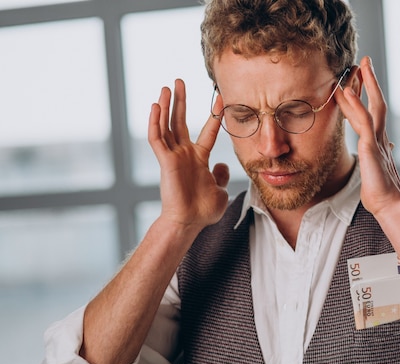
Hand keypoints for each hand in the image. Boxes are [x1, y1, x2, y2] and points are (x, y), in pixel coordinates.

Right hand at [148, 79, 229, 229]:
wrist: (190, 222)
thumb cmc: (204, 211)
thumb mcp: (220, 190)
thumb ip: (220, 175)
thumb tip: (221, 164)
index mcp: (199, 159)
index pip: (208, 132)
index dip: (214, 115)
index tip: (220, 98)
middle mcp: (185, 154)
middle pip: (181, 122)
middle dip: (181, 101)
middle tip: (179, 81)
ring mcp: (174, 157)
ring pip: (167, 126)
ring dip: (166, 106)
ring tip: (167, 87)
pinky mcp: (165, 161)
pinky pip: (157, 139)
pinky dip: (155, 122)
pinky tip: (156, 106)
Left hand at [336, 56, 399, 216]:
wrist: (389, 204)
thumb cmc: (380, 191)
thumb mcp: (375, 169)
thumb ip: (377, 156)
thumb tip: (388, 146)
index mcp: (378, 141)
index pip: (371, 112)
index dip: (365, 94)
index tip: (359, 78)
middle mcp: (380, 136)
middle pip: (376, 102)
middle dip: (369, 81)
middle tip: (364, 61)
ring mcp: (377, 140)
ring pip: (372, 106)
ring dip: (365, 85)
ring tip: (358, 66)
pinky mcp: (371, 147)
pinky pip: (363, 121)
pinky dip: (354, 105)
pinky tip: (346, 92)